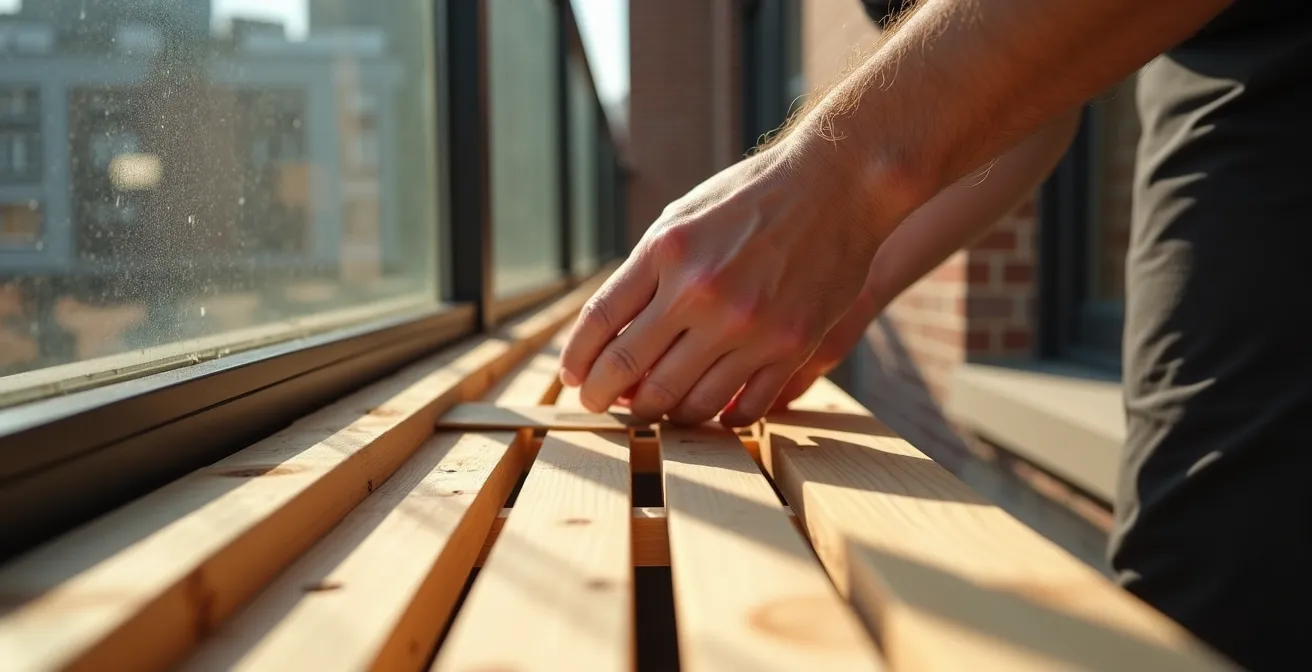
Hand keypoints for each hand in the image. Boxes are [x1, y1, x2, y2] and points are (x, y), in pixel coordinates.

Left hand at [558, 131, 888, 426]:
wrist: (837, 186)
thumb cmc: (751, 199)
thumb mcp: (683, 217)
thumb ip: (645, 273)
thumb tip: (608, 336)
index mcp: (667, 251)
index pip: (600, 322)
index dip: (577, 359)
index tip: (573, 378)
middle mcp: (701, 291)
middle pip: (631, 370)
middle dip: (605, 396)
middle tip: (600, 404)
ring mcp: (747, 324)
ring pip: (684, 400)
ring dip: (661, 413)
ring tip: (653, 409)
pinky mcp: (790, 346)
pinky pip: (742, 408)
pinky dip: (719, 418)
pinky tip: (710, 409)